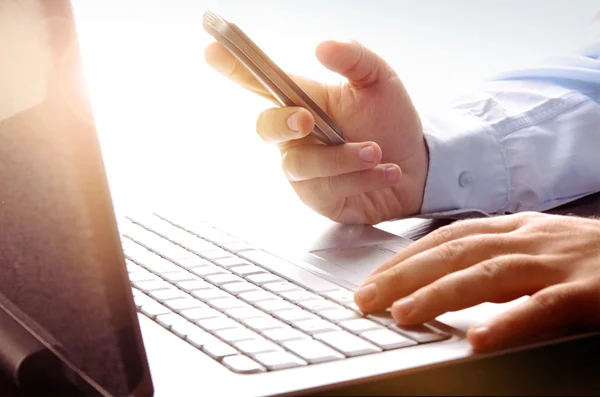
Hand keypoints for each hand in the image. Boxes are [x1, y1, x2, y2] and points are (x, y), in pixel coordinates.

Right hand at [205, 40, 427, 223]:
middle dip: (283, 123)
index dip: (234, 68)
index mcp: (305, 101)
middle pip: (266, 127)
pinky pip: (326, 189)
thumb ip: (354, 59)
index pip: (262, 83)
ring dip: (341, 159)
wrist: (417, 167)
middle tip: (307, 119)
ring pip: (300, 165)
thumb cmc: (391, 121)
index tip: (212, 51)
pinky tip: (387, 171)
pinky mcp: (318, 197)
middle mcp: (297, 136)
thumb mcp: (380, 81)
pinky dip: (360, 179)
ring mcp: (305, 169)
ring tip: (377, 152)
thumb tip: (322, 45)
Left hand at [354, 212, 599, 351]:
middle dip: (404, 274)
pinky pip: (544, 308)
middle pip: (454, 252)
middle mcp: (529, 238)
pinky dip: (509, 322)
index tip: (373, 278)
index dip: (406, 257)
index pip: (447, 237)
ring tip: (401, 314)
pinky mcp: (590, 291)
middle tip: (364, 298)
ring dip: (439, 293)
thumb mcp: (538, 249)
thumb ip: (495, 258)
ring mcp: (558, 263)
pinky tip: (478, 340)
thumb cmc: (591, 258)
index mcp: (515, 229)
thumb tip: (443, 277)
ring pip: (488, 274)